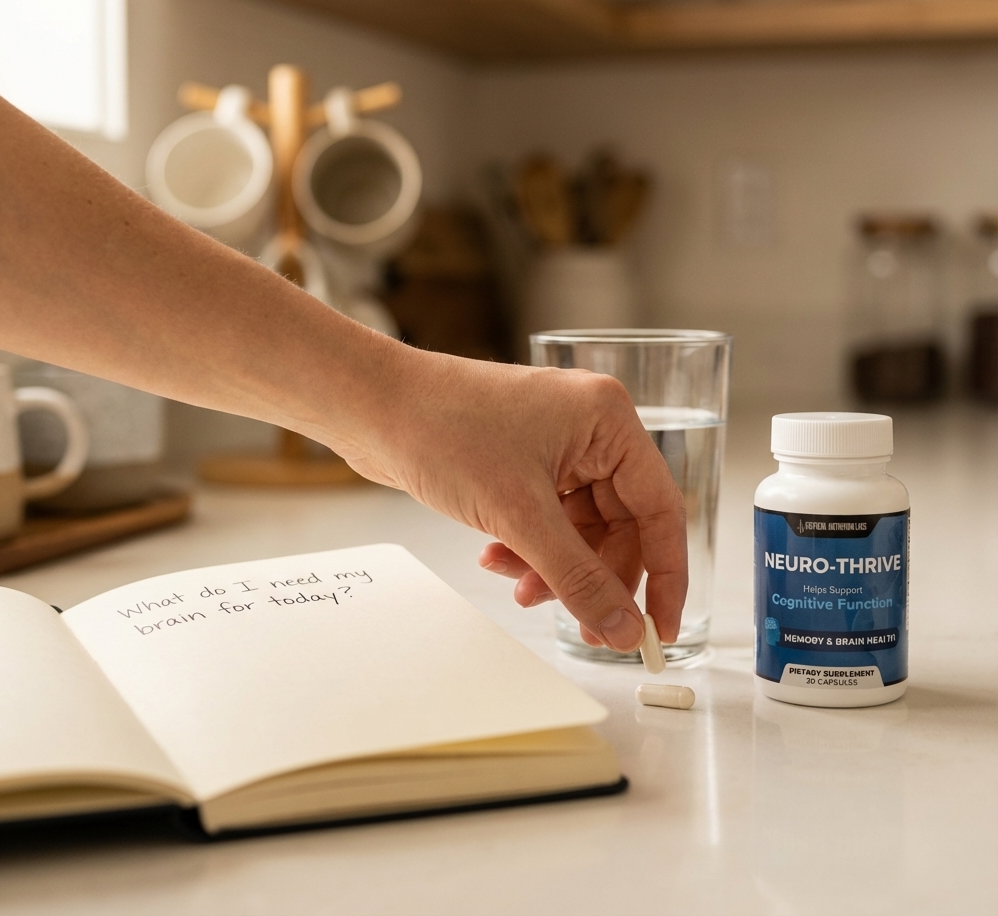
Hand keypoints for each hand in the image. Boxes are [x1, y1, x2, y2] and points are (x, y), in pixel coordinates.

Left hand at [342, 350, 687, 651]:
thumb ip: (579, 578)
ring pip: (580, 529)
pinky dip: (528, 548)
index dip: (664, 576)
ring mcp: (556, 444)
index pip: (661, 509)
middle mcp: (589, 428)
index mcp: (607, 419)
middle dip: (593, 576)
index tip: (657, 629)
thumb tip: (625, 628)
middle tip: (580, 624)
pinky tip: (495, 558)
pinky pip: (547, 520)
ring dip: (554, 567)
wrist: (372, 406)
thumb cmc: (443, 429)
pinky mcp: (523, 461)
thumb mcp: (520, 515)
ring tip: (518, 587)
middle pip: (620, 526)